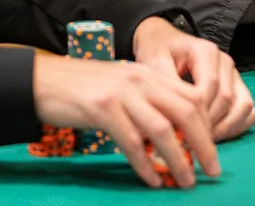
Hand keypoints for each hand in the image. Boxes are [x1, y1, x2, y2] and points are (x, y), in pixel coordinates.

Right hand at [32, 54, 219, 188]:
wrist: (42, 80)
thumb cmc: (83, 89)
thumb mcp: (123, 88)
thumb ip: (149, 104)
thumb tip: (176, 137)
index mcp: (149, 74)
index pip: (193, 97)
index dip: (207, 126)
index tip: (212, 151)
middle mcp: (141, 80)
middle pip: (187, 112)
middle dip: (204, 144)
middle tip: (212, 171)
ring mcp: (122, 93)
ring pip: (163, 130)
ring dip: (179, 160)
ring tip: (186, 181)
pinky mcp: (102, 109)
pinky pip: (132, 142)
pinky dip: (145, 165)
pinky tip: (152, 180)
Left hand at [132, 16, 254, 141]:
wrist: (164, 40)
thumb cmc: (158, 52)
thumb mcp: (153, 64)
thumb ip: (164, 86)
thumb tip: (171, 118)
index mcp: (205, 52)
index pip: (210, 86)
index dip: (199, 114)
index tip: (181, 134)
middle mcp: (224, 61)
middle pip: (226, 99)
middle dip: (210, 125)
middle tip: (190, 145)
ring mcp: (234, 74)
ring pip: (243, 105)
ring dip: (226, 128)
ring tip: (203, 143)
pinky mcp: (237, 86)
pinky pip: (248, 110)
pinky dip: (237, 125)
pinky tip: (218, 136)